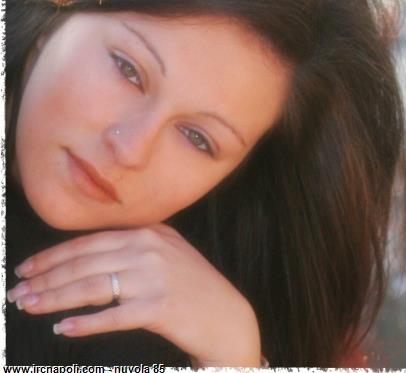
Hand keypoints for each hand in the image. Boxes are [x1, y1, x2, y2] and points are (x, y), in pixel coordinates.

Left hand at [7, 225, 261, 366]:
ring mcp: (155, 277)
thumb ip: (134, 248)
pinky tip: (63, 328)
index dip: (54, 256)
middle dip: (46, 277)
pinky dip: (85, 323)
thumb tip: (86, 260)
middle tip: (17, 292)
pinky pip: (113, 316)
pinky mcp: (159, 307)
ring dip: (54, 298)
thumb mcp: (169, 253)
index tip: (28, 268)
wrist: (228, 317)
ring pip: (92, 287)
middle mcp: (151, 248)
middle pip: (86, 263)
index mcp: (151, 232)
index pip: (91, 242)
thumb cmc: (195, 287)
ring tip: (28, 307)